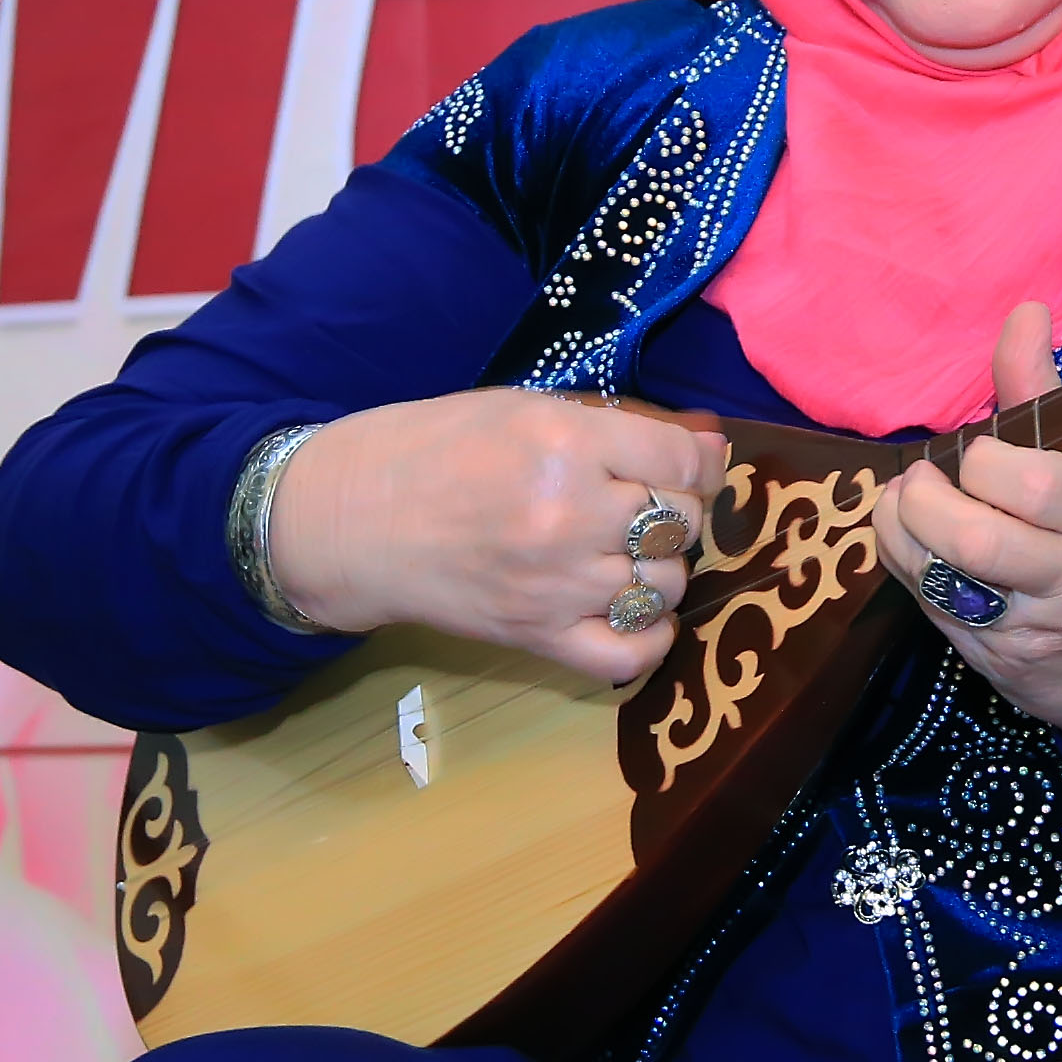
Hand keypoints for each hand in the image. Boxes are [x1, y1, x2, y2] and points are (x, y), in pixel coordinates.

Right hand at [264, 390, 730, 685]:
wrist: (350, 520)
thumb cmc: (432, 449)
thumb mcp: (522, 408)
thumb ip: (617, 426)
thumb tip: (711, 443)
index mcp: (565, 442)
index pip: (682, 463)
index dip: (696, 465)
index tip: (682, 467)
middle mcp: (569, 514)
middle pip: (682, 522)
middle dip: (675, 512)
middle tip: (640, 507)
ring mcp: (556, 583)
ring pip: (668, 584)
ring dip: (660, 569)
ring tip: (622, 552)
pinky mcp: (537, 636)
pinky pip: (632, 653)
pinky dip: (650, 637)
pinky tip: (632, 611)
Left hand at [872, 302, 1061, 744]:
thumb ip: (1045, 397)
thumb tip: (1024, 311)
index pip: (1034, 485)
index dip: (984, 463)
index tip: (976, 451)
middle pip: (978, 541)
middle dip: (926, 502)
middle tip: (918, 481)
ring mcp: (1035, 629)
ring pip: (946, 585)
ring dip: (902, 537)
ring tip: (901, 508)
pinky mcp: (1000, 665)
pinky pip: (936, 615)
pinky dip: (913, 573)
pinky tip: (916, 549)